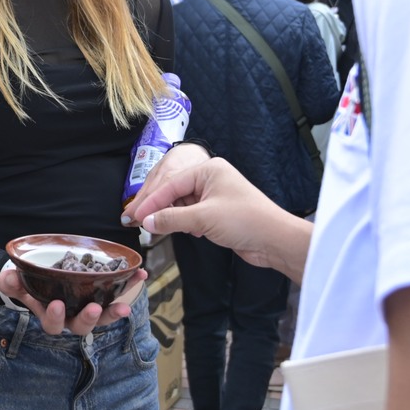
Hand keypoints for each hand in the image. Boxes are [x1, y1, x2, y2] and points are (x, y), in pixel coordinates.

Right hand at [0, 262, 143, 336]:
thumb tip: (6, 278)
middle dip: (89, 318)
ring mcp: (89, 308)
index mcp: (51, 317)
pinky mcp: (103, 297)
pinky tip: (140, 274)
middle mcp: (72, 318)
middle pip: (83, 326)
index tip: (56, 304)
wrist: (42, 279)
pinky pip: (117, 294)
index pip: (53, 324)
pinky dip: (128, 286)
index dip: (55, 316)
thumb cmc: (28, 284)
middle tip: (93, 308)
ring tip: (125, 305)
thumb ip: (11, 283)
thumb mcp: (16, 283)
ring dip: (115, 311)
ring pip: (103, 316)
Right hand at [128, 150, 309, 279]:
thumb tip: (147, 222)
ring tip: (156, 229)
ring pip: (184, 204)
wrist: (275, 240)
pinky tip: (186, 231)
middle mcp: (212, 178)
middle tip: (137, 222)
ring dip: (173, 217)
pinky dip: (186, 223)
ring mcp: (216, 195)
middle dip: (159, 208)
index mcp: (209, 169)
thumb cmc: (245, 221)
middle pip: (176, 192)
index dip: (151, 202)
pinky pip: (194, 214)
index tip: (134, 216)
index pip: (171, 184)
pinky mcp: (220, 212)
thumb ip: (172, 219)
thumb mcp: (203, 218)